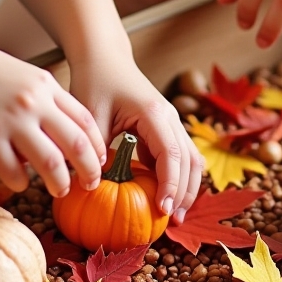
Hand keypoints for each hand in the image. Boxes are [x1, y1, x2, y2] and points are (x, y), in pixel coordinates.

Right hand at [0, 36, 106, 197]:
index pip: (85, 121)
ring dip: (60, 183)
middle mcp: (33, 104)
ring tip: (59, 191)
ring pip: (51, 163)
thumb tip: (57, 129)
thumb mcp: (19, 73)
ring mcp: (11, 122)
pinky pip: (13, 172)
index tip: (98, 161)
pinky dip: (20, 182)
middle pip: (76, 145)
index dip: (96, 145)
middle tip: (90, 184)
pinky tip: (18, 182)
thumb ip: (41, 98)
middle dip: (89, 170)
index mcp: (44, 86)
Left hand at [68, 54, 201, 220]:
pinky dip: (178, 178)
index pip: (171, 154)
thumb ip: (95, 147)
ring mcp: (171, 123)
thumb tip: (96, 184)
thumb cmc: (95, 81)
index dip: (170, 184)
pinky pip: (180, 157)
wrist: (104, 58)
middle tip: (172, 223)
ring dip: (186, 188)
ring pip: (191, 160)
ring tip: (174, 217)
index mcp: (153, 113)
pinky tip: (165, 199)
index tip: (162, 210)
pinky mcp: (165, 129)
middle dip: (184, 193)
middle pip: (190, 161)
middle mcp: (169, 118)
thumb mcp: (89, 114)